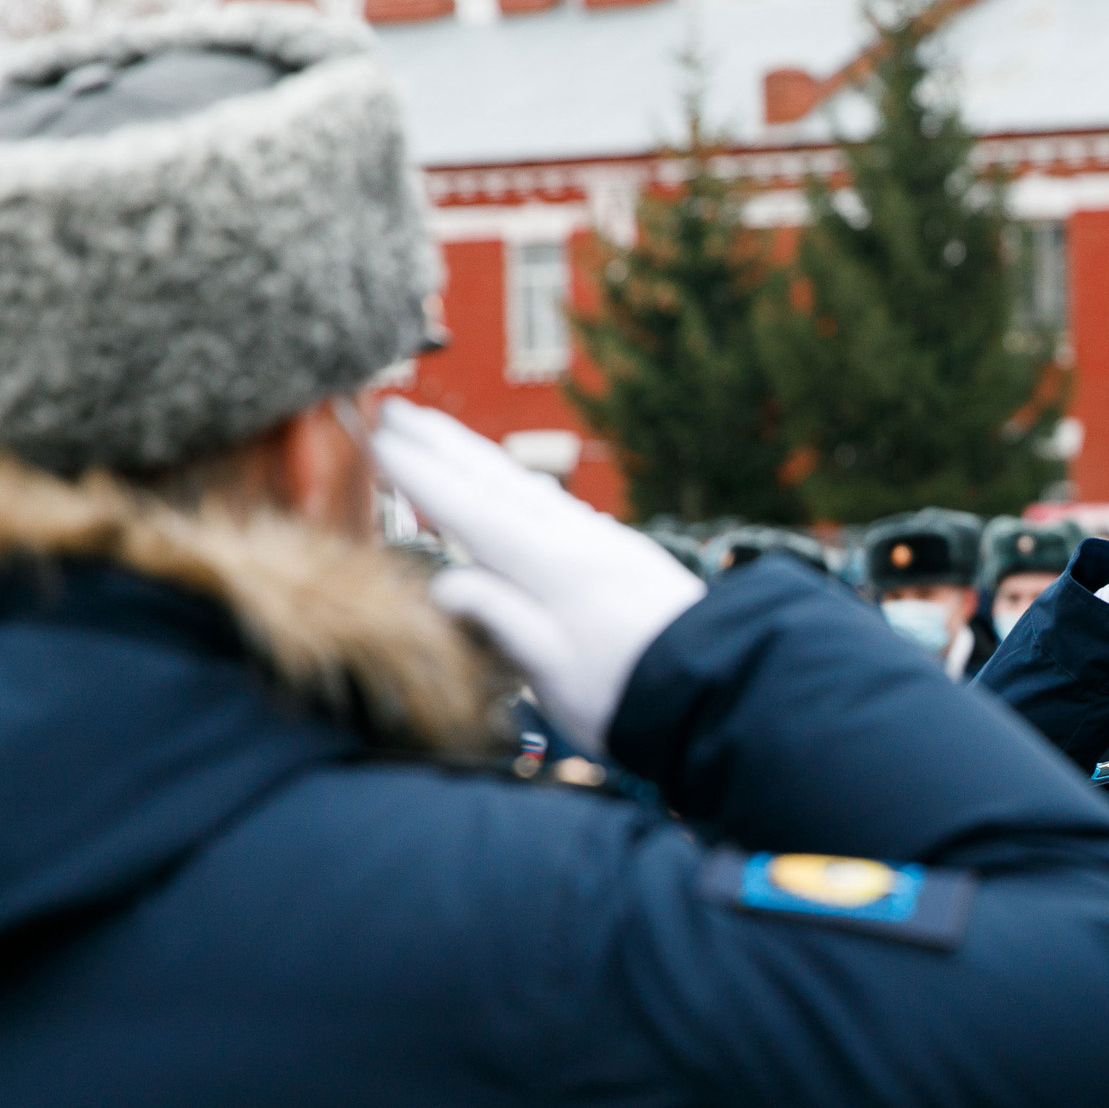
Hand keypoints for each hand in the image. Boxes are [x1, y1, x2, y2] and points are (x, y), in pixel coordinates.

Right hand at [371, 400, 705, 752]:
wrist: (729, 690)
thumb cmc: (635, 697)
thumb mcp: (555, 672)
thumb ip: (502, 622)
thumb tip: (446, 584)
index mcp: (552, 567)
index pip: (471, 510)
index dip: (422, 477)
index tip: (379, 440)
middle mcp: (580, 542)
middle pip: (500, 482)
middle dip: (444, 446)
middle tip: (398, 410)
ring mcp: (608, 545)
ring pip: (531, 489)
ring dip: (482, 460)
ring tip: (443, 438)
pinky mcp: (629, 559)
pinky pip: (561, 508)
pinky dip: (524, 489)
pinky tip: (521, 493)